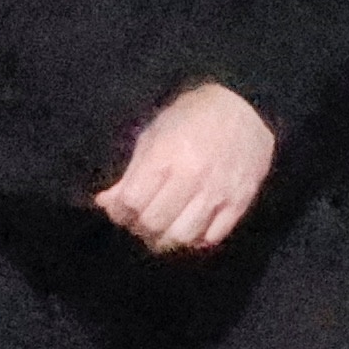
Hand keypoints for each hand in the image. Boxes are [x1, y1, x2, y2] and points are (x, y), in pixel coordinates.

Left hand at [94, 82, 274, 253]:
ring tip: (164, 228)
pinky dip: (196, 239)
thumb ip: (130, 173)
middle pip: (154, 223)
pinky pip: (212, 238)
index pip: (131, 202)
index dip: (120, 211)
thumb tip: (104, 203)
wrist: (244, 109)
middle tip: (142, 220)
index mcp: (165, 155)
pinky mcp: (240, 202)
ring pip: (182, 237)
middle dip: (141, 227)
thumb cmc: (190, 119)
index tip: (122, 209)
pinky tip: (190, 226)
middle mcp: (192, 176)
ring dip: (167, 239)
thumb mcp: (153, 136)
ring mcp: (218, 191)